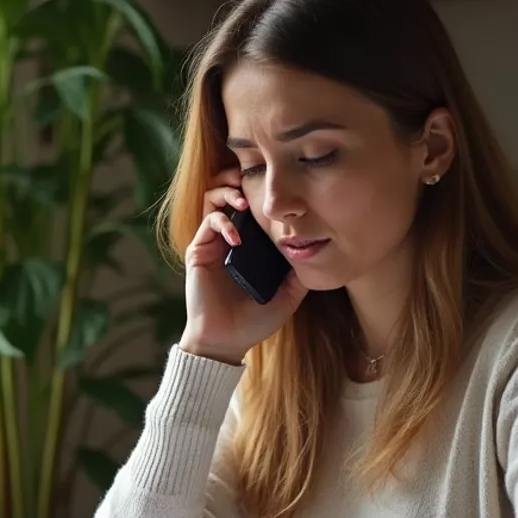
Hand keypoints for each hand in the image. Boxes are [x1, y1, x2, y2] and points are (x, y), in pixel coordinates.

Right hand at [178, 168, 308, 364]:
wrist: (227, 340)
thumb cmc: (254, 321)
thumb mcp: (288, 296)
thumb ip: (300, 274)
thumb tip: (319, 253)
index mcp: (251, 245)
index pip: (254, 205)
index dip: (261, 190)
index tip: (277, 185)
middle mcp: (230, 238)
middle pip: (230, 192)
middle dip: (239, 179)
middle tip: (252, 177)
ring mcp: (213, 242)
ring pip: (213, 199)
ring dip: (227, 193)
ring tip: (242, 201)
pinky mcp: (198, 251)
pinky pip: (208, 222)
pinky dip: (222, 222)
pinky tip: (237, 238)